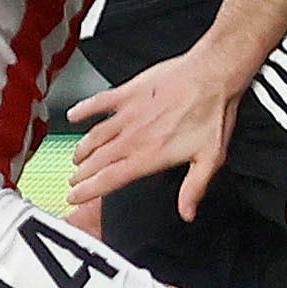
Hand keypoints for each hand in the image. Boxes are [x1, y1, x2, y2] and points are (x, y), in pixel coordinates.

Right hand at [66, 52, 244, 215]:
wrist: (212, 75)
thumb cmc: (213, 113)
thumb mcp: (210, 158)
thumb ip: (194, 188)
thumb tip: (187, 212)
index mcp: (151, 155)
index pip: (110, 179)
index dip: (88, 190)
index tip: (75, 196)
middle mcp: (135, 136)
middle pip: (98, 160)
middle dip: (81, 174)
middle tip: (73, 180)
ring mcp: (129, 114)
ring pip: (95, 136)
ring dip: (82, 149)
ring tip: (77, 158)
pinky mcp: (128, 92)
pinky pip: (99, 102)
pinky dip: (83, 109)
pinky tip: (74, 115)